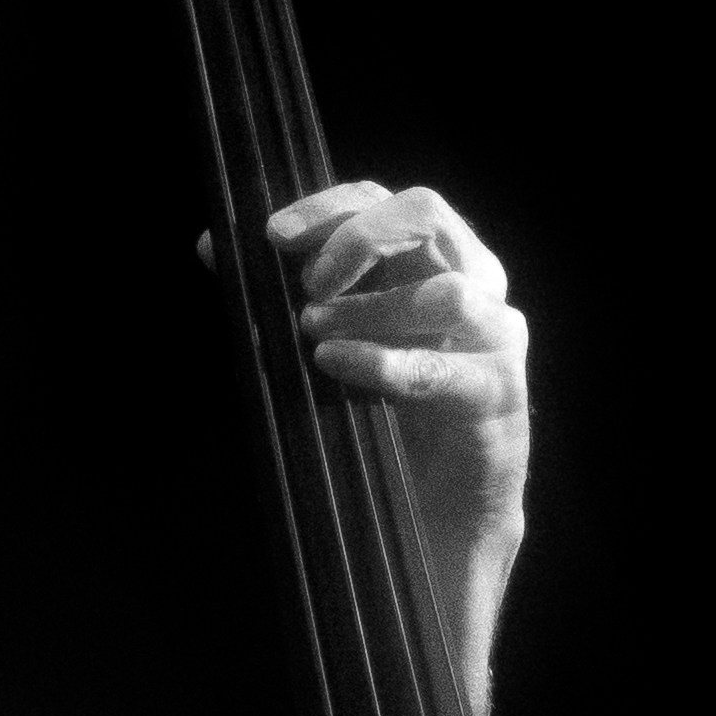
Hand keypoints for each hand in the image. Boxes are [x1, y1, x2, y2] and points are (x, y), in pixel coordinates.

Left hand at [269, 179, 528, 715]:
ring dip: (371, 308)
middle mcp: (474, 284)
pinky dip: (388, 363)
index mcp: (429, 261)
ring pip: (449, 291)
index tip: (272, 238)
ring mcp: (495, 338)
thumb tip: (214, 245)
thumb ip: (276, 297)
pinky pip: (450, 369)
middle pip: (426, 213)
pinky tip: (337, 366)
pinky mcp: (500, 397)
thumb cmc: (375, 421)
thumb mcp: (319, 348)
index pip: (382, 198)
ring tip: (311, 337)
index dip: (326, 208)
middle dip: (357, 238)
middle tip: (306, 285)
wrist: (428, 517)